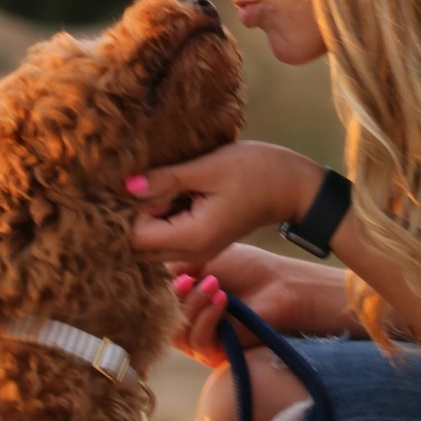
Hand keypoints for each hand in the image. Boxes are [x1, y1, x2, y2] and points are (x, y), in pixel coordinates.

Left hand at [126, 140, 318, 271]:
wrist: (293, 186)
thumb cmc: (257, 171)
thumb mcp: (209, 168)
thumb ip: (166, 180)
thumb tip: (127, 186)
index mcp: (193, 237)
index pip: (136, 238)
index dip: (130, 211)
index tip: (143, 182)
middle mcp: (192, 252)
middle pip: (139, 248)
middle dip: (133, 217)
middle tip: (148, 182)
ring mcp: (198, 250)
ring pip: (151, 245)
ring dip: (148, 218)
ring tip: (163, 184)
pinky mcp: (201, 242)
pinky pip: (167, 238)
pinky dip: (161, 219)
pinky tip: (173, 192)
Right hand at [166, 246, 329, 363]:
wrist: (280, 284)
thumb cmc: (247, 268)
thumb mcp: (206, 259)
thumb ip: (177, 267)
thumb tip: (154, 274)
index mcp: (181, 300)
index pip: (156, 301)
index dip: (159, 286)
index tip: (173, 268)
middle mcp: (186, 323)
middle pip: (161, 319)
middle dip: (174, 297)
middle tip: (190, 278)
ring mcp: (200, 340)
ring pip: (177, 332)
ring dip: (193, 305)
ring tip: (213, 283)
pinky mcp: (215, 354)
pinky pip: (198, 342)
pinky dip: (206, 318)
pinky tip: (222, 300)